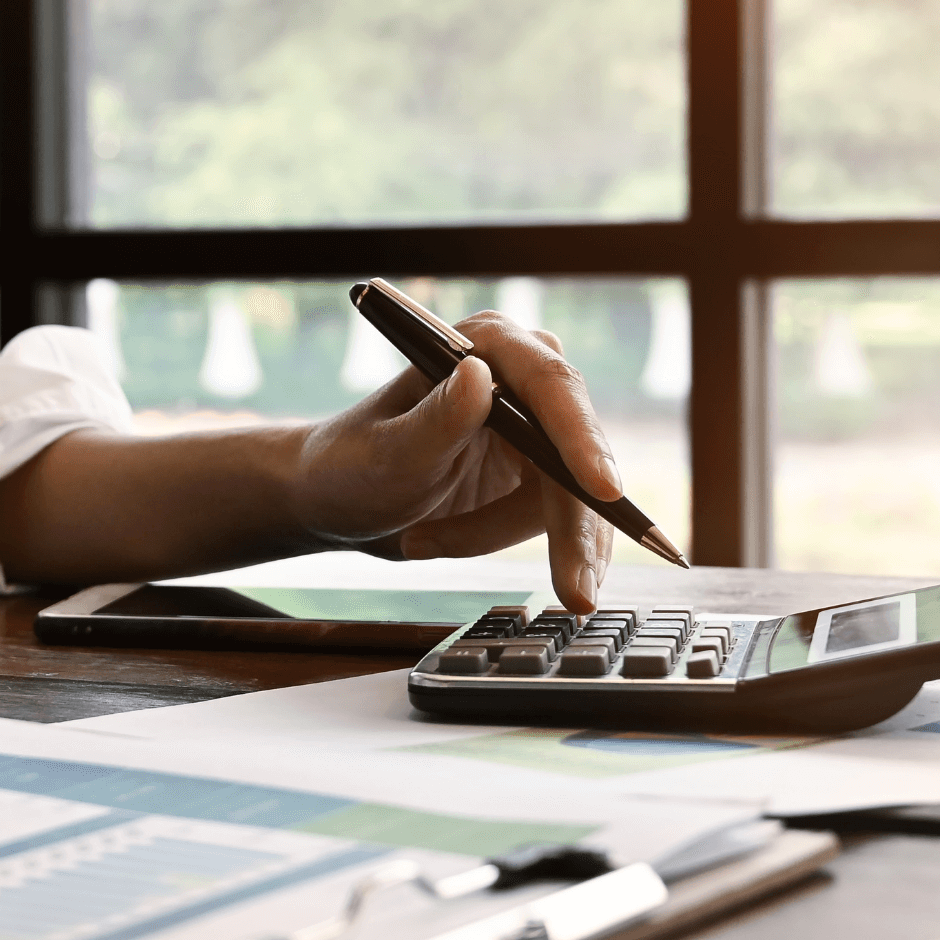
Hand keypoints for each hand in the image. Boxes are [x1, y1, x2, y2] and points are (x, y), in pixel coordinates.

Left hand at [289, 311, 619, 610]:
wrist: (335, 501)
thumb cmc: (349, 466)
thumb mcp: (387, 453)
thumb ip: (436, 420)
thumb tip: (479, 376)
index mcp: (486, 346)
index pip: (551, 387)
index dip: (583, 439)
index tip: (603, 490)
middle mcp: (520, 377)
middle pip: (576, 452)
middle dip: (572, 526)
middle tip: (575, 593)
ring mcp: (534, 426)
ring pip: (570, 498)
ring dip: (501, 534)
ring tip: (425, 543)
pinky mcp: (537, 472)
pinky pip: (556, 520)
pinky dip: (506, 543)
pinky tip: (442, 543)